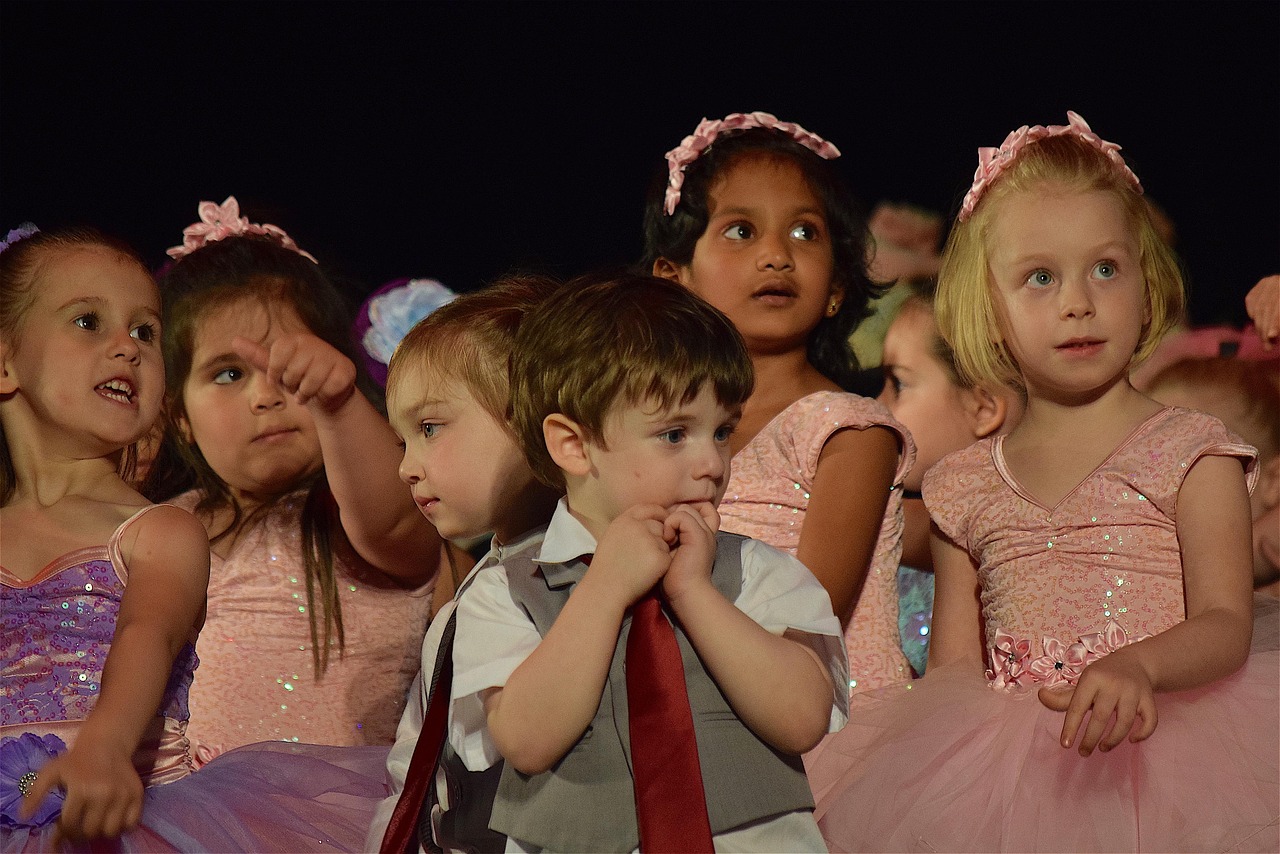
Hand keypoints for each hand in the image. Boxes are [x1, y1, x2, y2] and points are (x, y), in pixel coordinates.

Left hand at [21, 741, 142, 842]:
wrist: (107, 743)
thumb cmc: (76, 760)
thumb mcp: (51, 772)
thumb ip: (36, 793)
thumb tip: (24, 816)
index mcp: (81, 789)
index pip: (70, 825)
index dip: (64, 830)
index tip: (64, 825)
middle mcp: (104, 794)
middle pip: (90, 830)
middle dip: (81, 832)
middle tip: (79, 825)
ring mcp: (123, 795)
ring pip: (110, 831)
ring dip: (100, 832)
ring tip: (95, 823)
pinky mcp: (137, 795)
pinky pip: (131, 824)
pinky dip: (121, 827)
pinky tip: (112, 819)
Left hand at [232, 332, 355, 410]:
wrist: (328, 392)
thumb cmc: (300, 378)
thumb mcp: (277, 369)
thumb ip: (257, 356)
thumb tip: (235, 341)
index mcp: (295, 339)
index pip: (275, 359)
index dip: (275, 374)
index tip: (280, 377)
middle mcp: (314, 342)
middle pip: (292, 373)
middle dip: (293, 385)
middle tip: (299, 383)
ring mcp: (332, 355)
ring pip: (309, 383)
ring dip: (306, 393)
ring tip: (310, 389)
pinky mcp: (346, 369)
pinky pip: (326, 389)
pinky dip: (322, 395)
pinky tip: (324, 391)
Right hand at [590, 504, 673, 607]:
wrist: (605, 590)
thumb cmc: (606, 569)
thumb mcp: (611, 538)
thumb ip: (628, 527)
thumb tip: (646, 522)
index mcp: (623, 521)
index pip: (647, 508)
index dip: (658, 513)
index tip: (664, 520)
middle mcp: (637, 527)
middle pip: (660, 526)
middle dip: (659, 538)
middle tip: (645, 555)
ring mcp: (649, 541)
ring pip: (665, 542)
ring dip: (659, 553)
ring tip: (642, 567)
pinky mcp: (659, 556)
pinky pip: (668, 557)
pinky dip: (662, 566)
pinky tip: (648, 574)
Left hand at [661, 502, 717, 602]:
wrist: (686, 593)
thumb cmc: (675, 578)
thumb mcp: (673, 553)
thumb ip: (672, 536)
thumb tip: (658, 521)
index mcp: (702, 536)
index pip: (697, 509)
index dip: (680, 513)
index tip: (668, 529)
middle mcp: (706, 532)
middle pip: (689, 507)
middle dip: (673, 516)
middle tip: (665, 534)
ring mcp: (704, 532)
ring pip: (685, 509)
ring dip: (671, 520)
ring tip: (666, 539)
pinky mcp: (698, 535)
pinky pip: (682, 515)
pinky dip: (670, 524)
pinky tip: (666, 540)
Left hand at [1038, 652, 1156, 755]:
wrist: (1135, 662)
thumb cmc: (1103, 676)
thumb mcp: (1083, 682)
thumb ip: (1064, 696)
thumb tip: (1041, 696)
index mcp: (1092, 678)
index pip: (1078, 706)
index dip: (1070, 727)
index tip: (1066, 744)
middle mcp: (1113, 684)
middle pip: (1101, 717)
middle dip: (1090, 738)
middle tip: (1083, 752)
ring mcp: (1133, 692)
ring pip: (1125, 722)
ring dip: (1113, 739)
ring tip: (1102, 748)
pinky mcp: (1149, 699)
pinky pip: (1150, 720)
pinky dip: (1143, 733)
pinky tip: (1132, 740)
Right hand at [1245, 274, 1279, 349]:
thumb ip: (1279, 322)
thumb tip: (1271, 335)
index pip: (1277, 307)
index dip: (1274, 322)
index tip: (1272, 336)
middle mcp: (1276, 282)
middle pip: (1266, 308)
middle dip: (1265, 329)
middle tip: (1267, 346)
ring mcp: (1266, 283)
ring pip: (1257, 307)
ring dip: (1259, 327)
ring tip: (1265, 341)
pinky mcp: (1259, 286)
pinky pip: (1250, 302)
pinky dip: (1253, 314)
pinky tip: (1259, 324)